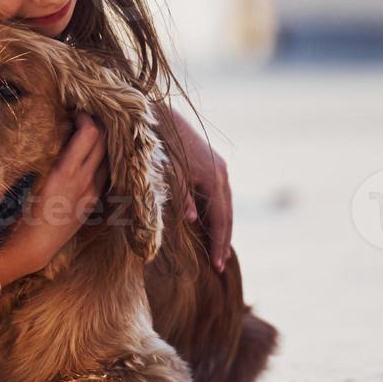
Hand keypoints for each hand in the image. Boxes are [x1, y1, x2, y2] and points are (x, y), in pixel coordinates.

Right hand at [5, 112, 108, 271]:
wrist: (34, 245)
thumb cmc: (22, 210)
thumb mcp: (30, 177)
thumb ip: (46, 153)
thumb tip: (56, 129)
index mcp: (66, 171)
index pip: (90, 134)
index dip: (86, 117)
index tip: (76, 111)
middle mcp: (85, 180)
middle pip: (104, 142)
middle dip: (97, 125)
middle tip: (84, 118)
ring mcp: (92, 192)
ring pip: (108, 158)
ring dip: (102, 144)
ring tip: (90, 135)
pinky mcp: (93, 202)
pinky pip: (105, 174)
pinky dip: (101, 161)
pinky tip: (91, 159)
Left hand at [162, 106, 232, 270]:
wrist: (155, 115)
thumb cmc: (156, 146)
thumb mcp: (165, 174)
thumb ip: (180, 197)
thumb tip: (193, 219)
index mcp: (212, 178)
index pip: (220, 219)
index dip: (218, 244)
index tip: (217, 266)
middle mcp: (221, 172)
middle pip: (227, 213)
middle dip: (223, 239)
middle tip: (220, 264)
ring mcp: (218, 165)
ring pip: (225, 203)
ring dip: (221, 226)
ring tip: (218, 248)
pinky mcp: (211, 161)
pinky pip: (218, 193)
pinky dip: (217, 210)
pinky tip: (209, 221)